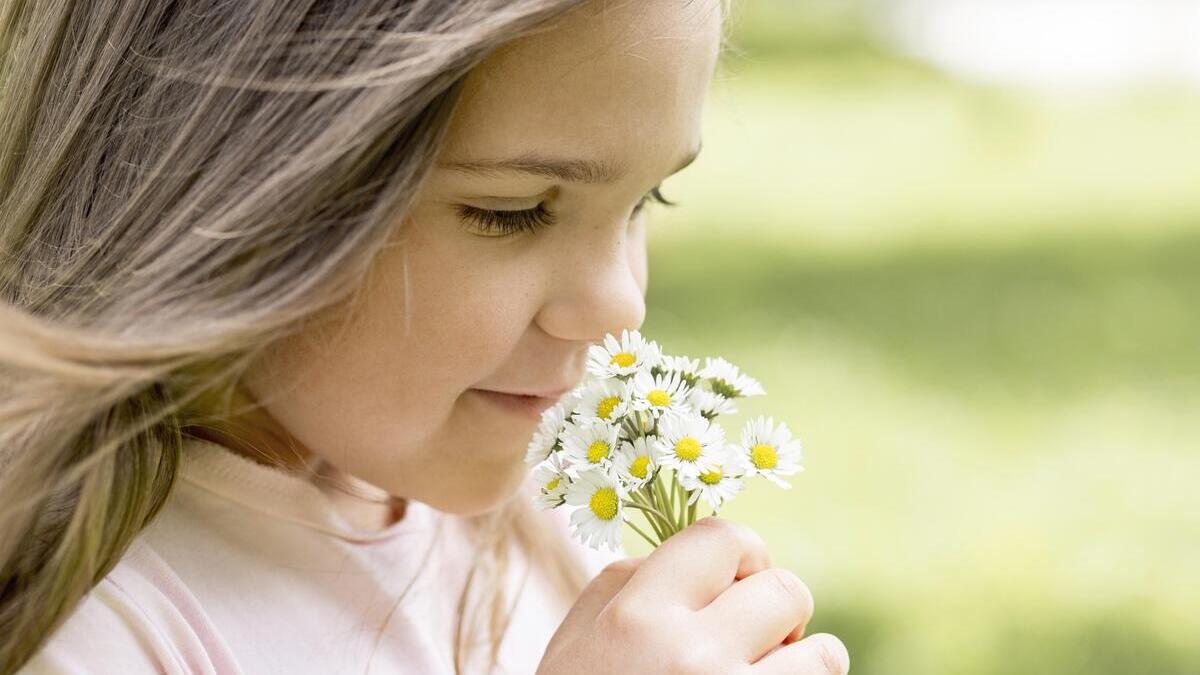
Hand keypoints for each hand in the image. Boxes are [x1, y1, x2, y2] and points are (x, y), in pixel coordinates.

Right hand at [536, 515, 849, 673]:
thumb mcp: (577, 640)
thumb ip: (630, 582)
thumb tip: (704, 557)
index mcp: (637, 617)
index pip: (725, 536)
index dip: (741, 555)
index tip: (733, 583)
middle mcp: (691, 657)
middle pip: (786, 589)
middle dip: (774, 611)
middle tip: (749, 642)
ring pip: (823, 653)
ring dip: (802, 664)